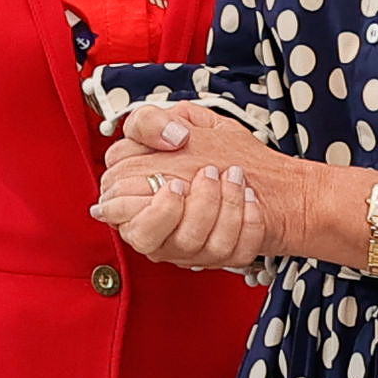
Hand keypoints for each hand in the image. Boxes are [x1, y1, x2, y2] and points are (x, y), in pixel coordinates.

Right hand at [94, 104, 295, 274]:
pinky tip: (250, 198)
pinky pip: (231, 251)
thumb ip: (151, 121)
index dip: (144, 200)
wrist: (261, 172)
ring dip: (222, 206)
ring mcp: (185, 248)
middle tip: (207, 175)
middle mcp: (155, 228)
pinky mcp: (219, 257)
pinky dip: (247, 222)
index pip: (116, 212)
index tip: (174, 181)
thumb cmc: (213, 150)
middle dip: (185, 205)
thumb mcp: (179, 121)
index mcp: (132, 198)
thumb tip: (170, 137)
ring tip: (234, 177)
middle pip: (148, 237)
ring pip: (192, 244)